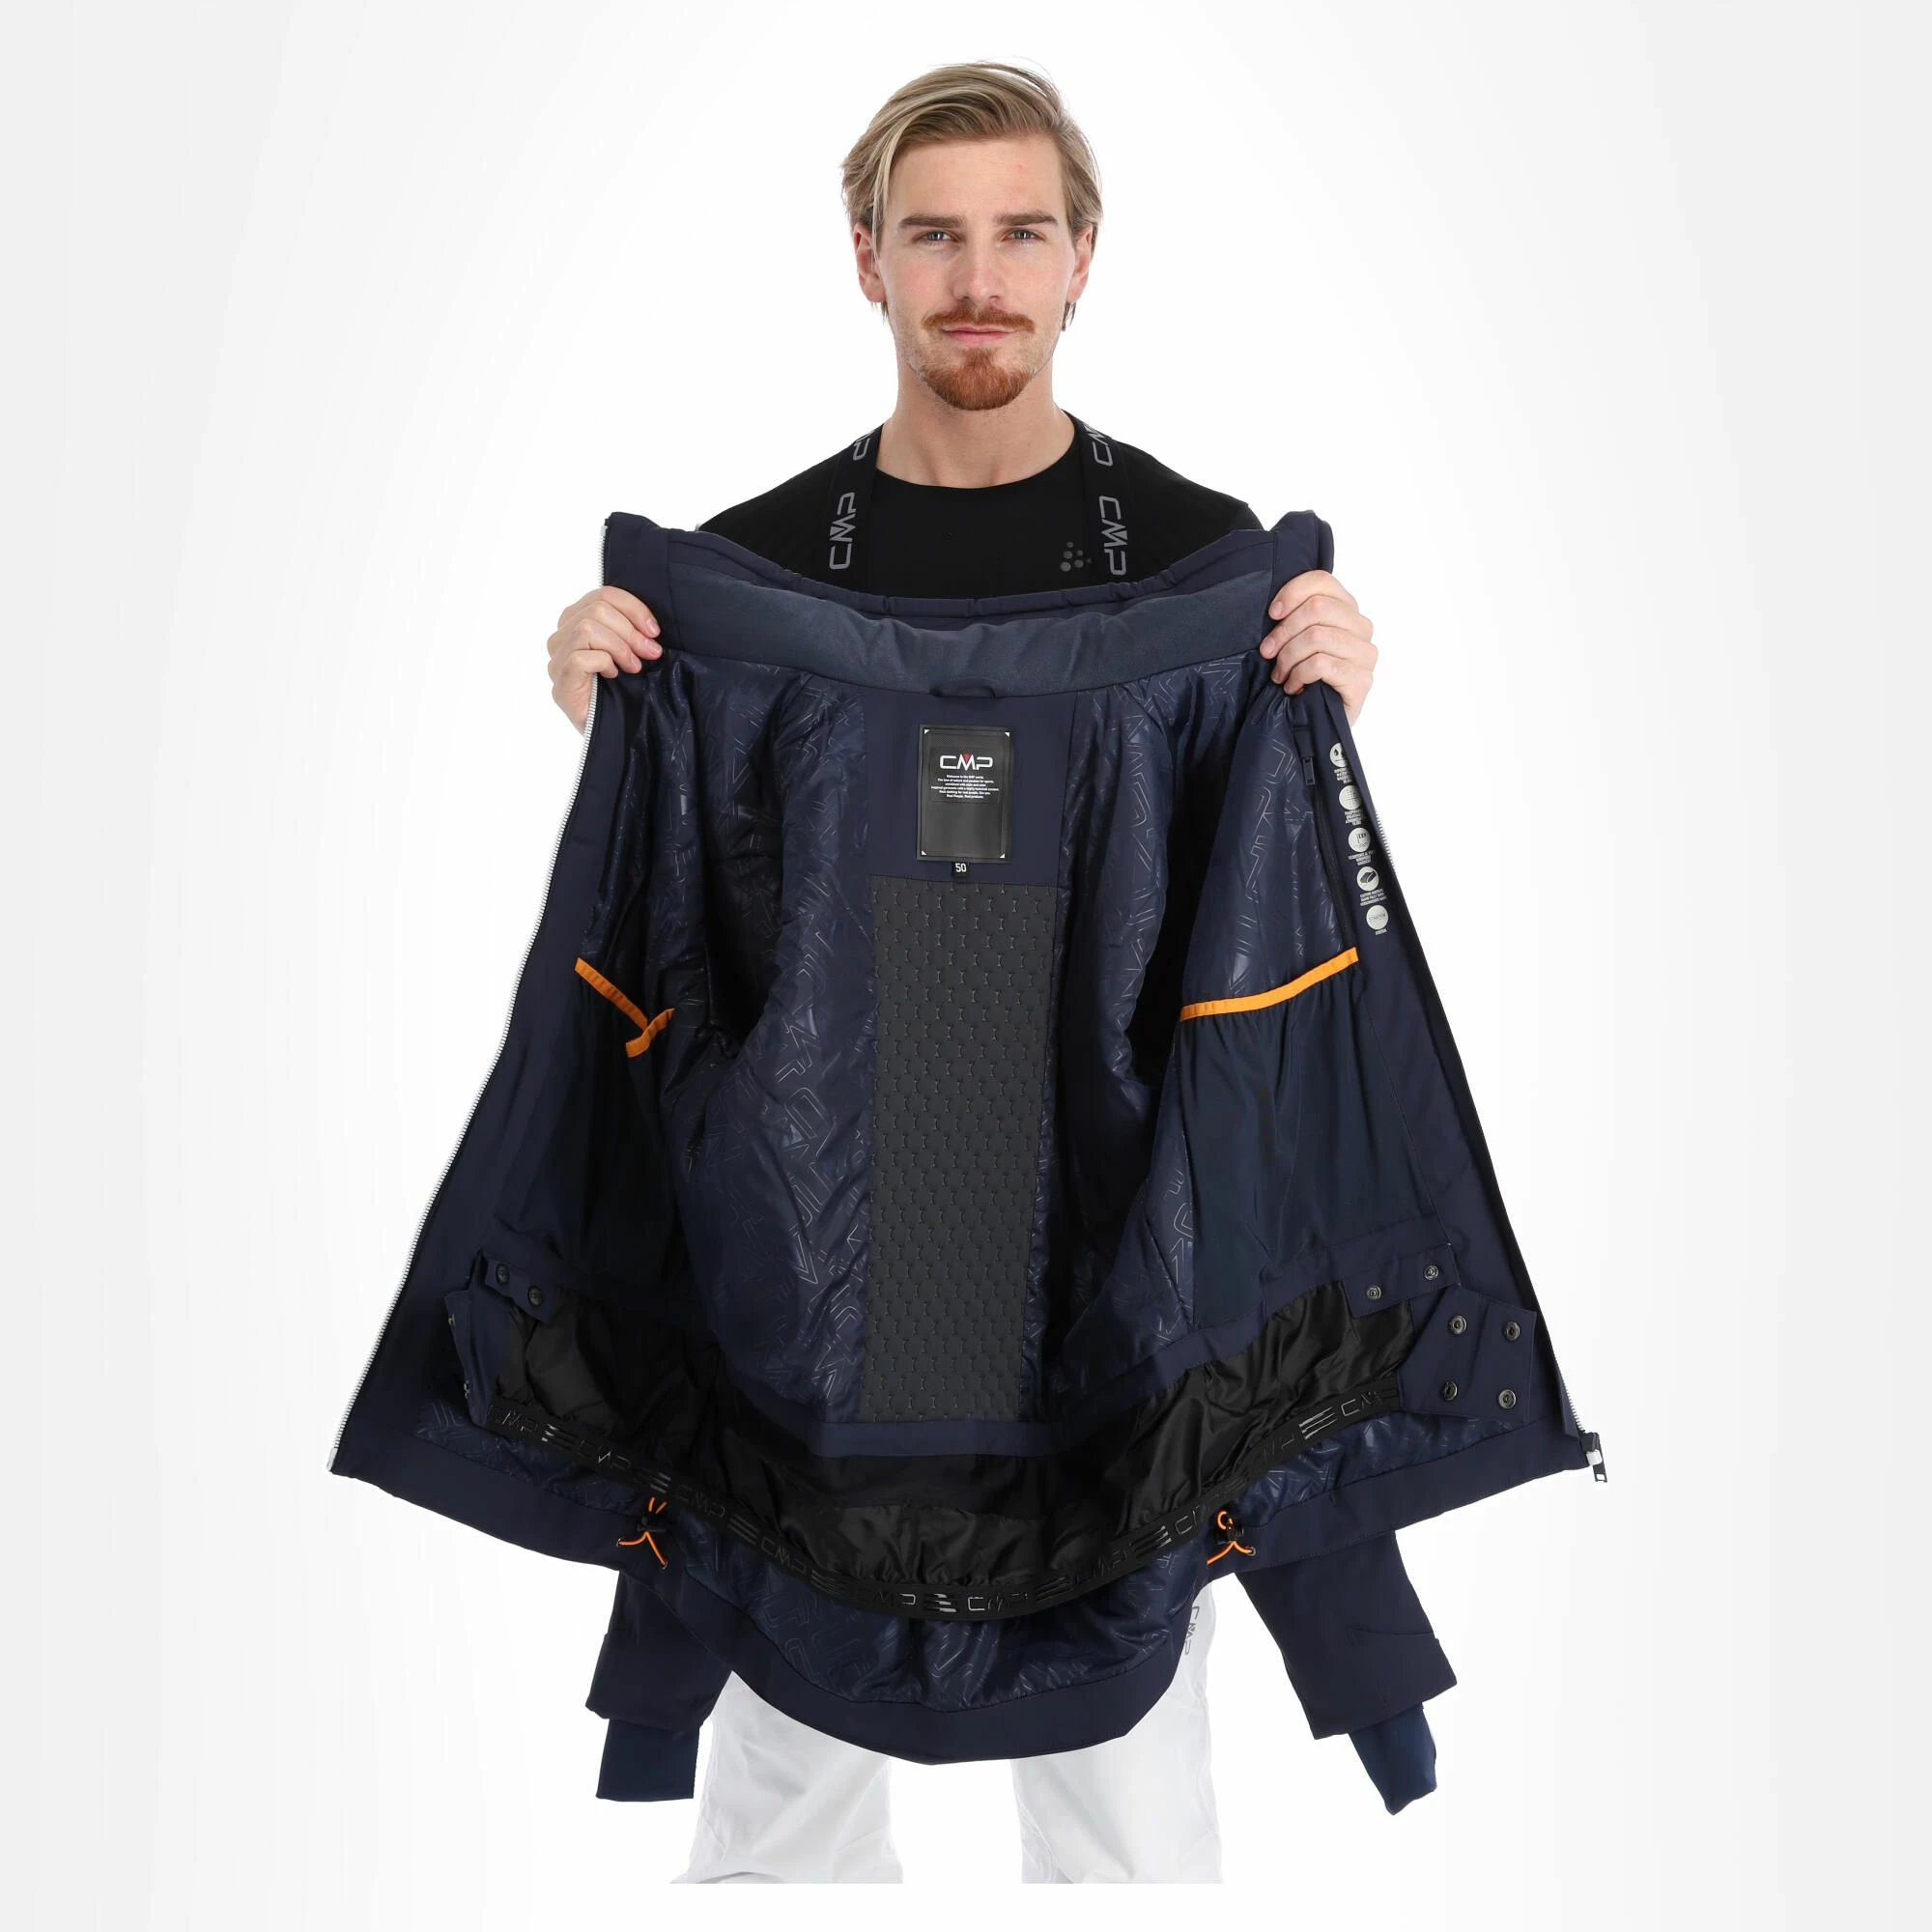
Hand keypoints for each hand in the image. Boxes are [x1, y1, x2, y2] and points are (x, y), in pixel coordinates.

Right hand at [547, 587, 663, 732]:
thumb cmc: (623, 691)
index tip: (654, 630)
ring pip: (587, 628)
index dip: (633, 607)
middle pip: (597, 609)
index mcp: (577, 622)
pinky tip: (613, 676)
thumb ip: (629, 630)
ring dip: (620, 646)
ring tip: (634, 667)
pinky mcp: (560, 681)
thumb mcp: (630, 652)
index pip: (603, 595)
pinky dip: (604, 662)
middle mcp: (561, 637)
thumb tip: (650, 624)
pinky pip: (581, 656)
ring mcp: (557, 660)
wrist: (616, 732)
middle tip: (651, 652)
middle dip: (631, 630)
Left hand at [1256, 571, 1376, 724]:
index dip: (1292, 593)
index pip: (1322, 581)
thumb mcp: (1297, 641)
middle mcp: (1361, 628)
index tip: (1272, 614)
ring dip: (1288, 657)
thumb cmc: (1304, 679)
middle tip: (1268, 653)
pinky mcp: (1361, 679)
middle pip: (1317, 608)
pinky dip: (1299, 675)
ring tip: (1279, 675)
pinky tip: (1293, 687)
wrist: (1317, 724)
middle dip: (1284, 631)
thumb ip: (1296, 617)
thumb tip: (1275, 608)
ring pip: (1317, 636)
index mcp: (1347, 610)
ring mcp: (1365, 654)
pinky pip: (1321, 664)